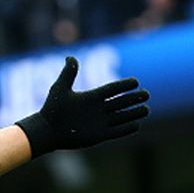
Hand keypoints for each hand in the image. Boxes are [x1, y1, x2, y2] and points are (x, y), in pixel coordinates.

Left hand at [16, 57, 150, 157]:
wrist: (46, 130)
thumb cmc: (51, 109)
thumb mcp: (60, 88)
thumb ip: (68, 73)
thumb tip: (70, 57)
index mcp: (91, 97)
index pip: (112, 89)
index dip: (124, 85)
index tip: (136, 81)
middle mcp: (98, 109)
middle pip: (120, 102)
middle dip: (133, 98)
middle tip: (146, 94)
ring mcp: (99, 122)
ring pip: (121, 116)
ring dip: (133, 113)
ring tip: (147, 109)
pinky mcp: (98, 135)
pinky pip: (116, 131)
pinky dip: (126, 129)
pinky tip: (137, 125)